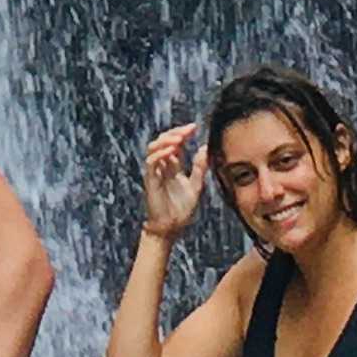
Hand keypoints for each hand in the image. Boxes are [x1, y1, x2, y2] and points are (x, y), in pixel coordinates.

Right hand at [139, 119, 208, 240]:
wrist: (171, 228)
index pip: (175, 143)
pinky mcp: (150, 180)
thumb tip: (206, 148)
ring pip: (153, 148)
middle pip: (163, 141)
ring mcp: (155, 172)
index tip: (195, 127)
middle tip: (188, 130)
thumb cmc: (181, 210)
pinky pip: (151, 163)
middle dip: (175, 132)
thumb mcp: (196, 186)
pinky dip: (160, 154)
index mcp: (174, 167)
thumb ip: (200, 168)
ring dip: (166, 140)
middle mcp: (163, 167)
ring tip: (179, 138)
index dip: (183, 133)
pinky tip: (171, 151)